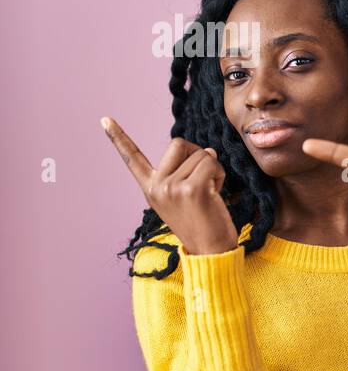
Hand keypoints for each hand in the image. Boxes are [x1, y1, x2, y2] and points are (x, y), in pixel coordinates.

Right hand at [102, 116, 237, 255]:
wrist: (211, 251)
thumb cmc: (203, 222)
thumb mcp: (184, 196)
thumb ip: (186, 172)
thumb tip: (207, 150)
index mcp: (150, 188)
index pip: (132, 158)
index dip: (118, 137)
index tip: (104, 119)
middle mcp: (156, 186)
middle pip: (178, 143)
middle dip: (197, 154)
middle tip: (204, 180)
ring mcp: (171, 188)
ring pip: (200, 153)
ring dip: (213, 169)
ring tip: (210, 192)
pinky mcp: (190, 190)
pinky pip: (211, 163)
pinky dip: (219, 174)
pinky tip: (216, 193)